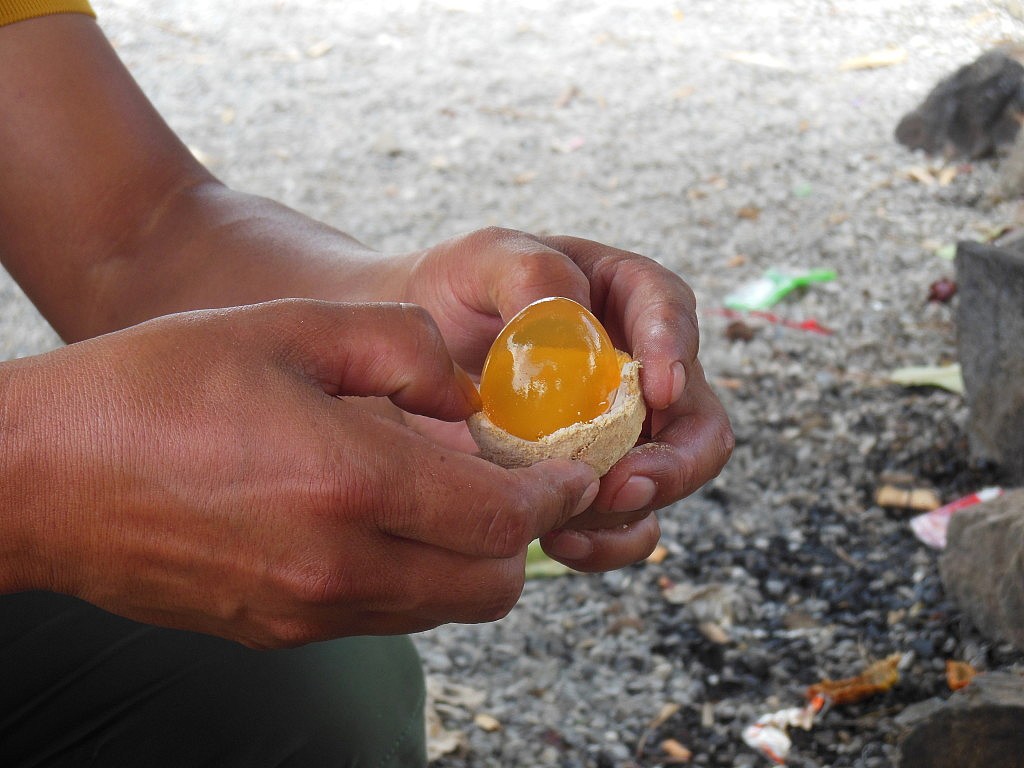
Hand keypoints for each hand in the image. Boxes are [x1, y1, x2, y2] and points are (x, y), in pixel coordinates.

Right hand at [0, 299, 598, 646]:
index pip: (503, 520)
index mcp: (349, 484)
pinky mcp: (277, 632)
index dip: (556, 497)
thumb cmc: (158, 386)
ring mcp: (305, 613)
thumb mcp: (290, 327)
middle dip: (519, 537)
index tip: (574, 473)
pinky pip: (383, 615)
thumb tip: (466, 398)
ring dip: (467, 560)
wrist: (41, 479)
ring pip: (440, 609)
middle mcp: (337, 568)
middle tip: (510, 481)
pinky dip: (411, 576)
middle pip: (488, 586)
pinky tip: (378, 521)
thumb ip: (402, 349)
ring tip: (443, 496)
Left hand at [397, 228, 734, 570]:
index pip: (671, 313)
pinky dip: (603, 542)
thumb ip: (532, 272)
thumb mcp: (482, 260)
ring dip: (631, 508)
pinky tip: (557, 540)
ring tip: (570, 519)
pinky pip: (624, 524)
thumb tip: (569, 315)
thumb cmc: (455, 296)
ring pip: (665, 482)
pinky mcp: (592, 481)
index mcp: (625, 298)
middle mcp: (638, 371)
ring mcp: (621, 433)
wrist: (407, 361)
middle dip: (675, 461)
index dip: (675, 350)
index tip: (657, 388)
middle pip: (696, 421)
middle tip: (625, 482)